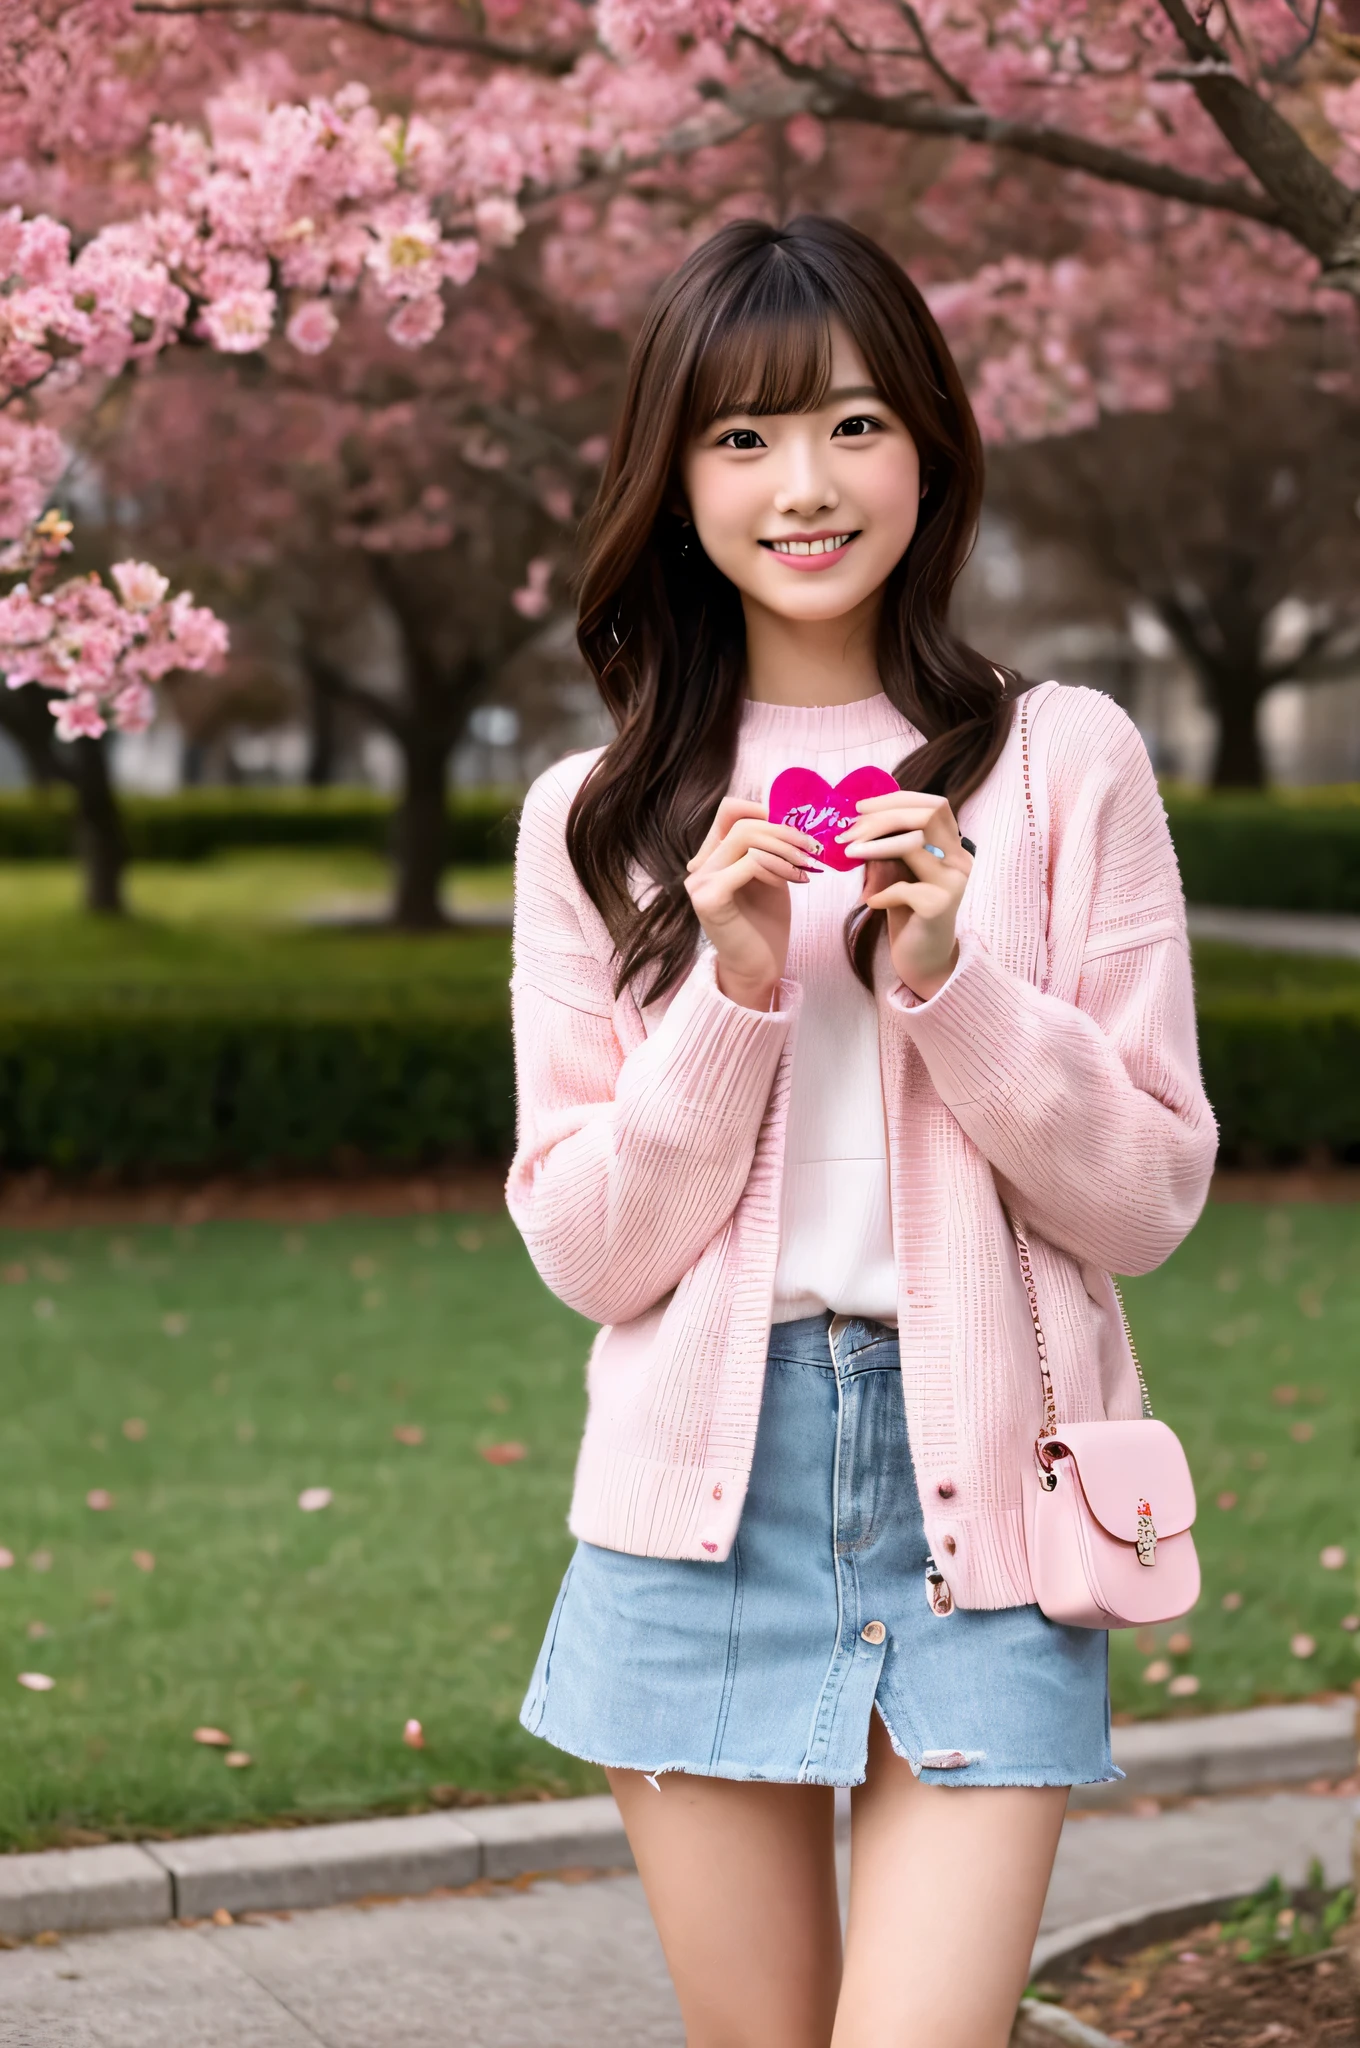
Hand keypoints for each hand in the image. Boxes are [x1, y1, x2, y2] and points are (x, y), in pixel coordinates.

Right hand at [685, 797, 821, 1008]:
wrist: (758, 969)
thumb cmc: (764, 924)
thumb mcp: (770, 875)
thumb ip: (769, 848)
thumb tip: (789, 817)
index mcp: (711, 857)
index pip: (729, 812)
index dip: (763, 810)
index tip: (796, 828)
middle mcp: (699, 866)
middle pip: (741, 823)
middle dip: (783, 831)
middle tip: (812, 848)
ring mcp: (700, 882)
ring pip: (745, 838)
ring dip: (784, 848)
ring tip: (807, 865)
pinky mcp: (710, 898)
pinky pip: (749, 863)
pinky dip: (777, 866)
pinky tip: (795, 881)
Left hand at [837, 790, 972, 1000]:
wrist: (924, 958)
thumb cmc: (908, 911)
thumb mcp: (897, 872)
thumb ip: (889, 847)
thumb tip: (859, 822)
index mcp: (953, 846)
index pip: (933, 805)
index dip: (896, 800)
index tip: (860, 808)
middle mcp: (960, 860)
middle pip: (926, 816)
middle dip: (881, 819)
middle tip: (848, 833)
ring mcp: (954, 883)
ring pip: (915, 844)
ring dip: (875, 846)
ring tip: (849, 854)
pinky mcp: (940, 908)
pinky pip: (904, 889)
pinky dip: (881, 891)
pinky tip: (871, 902)